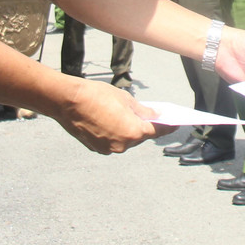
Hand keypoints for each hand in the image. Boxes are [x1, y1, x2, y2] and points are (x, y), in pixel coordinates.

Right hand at [54, 79, 174, 153]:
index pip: (157, 131)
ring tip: (128, 116)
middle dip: (145, 126)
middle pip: (140, 136)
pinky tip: (113, 121)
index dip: (168, 126)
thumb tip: (155, 117)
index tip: (176, 124)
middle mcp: (122, 145)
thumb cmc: (97, 96)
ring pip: (125, 140)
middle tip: (151, 116)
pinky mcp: (96, 148)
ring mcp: (108, 148)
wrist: (68, 101)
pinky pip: (112, 141)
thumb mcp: (125, 99)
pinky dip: (115, 133)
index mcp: (133, 132)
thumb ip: (143, 111)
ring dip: (129, 130)